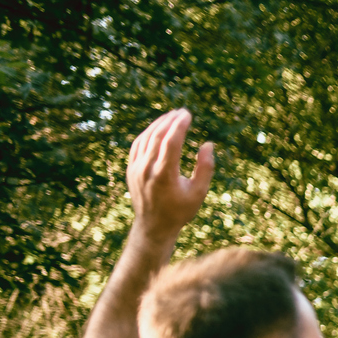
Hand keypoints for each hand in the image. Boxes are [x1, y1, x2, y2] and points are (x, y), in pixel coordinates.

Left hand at [126, 109, 214, 244]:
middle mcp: (147, 169)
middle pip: (157, 136)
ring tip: (171, 116)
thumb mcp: (199, 192)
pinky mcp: (130, 169)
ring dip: (158, 125)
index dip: (179, 125)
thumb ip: (205, 168)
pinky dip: (148, 134)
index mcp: (165, 175)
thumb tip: (207, 144)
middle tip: (182, 112)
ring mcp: (136, 168)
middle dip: (170, 121)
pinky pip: (137, 145)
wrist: (154, 226)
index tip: (188, 115)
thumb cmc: (180, 210)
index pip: (171, 142)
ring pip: (145, 138)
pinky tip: (157, 129)